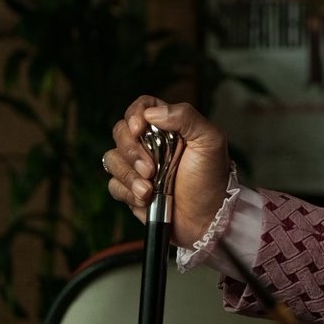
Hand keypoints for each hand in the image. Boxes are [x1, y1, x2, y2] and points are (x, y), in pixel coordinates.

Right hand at [104, 96, 231, 246]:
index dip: (135, 113)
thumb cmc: (211, 178)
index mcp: (170, 127)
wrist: (207, 218)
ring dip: (129, 175)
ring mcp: (138, 167)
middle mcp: (151, 143)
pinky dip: (128, 192)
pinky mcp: (130, 189)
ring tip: (150, 189)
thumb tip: (152, 112)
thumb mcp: (210, 141)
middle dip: (131, 150)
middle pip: (121, 131)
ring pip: (112, 158)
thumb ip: (186, 117)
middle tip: (151, 169)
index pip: (143, 106)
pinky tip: (146, 198)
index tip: (140, 128)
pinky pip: (114, 184)